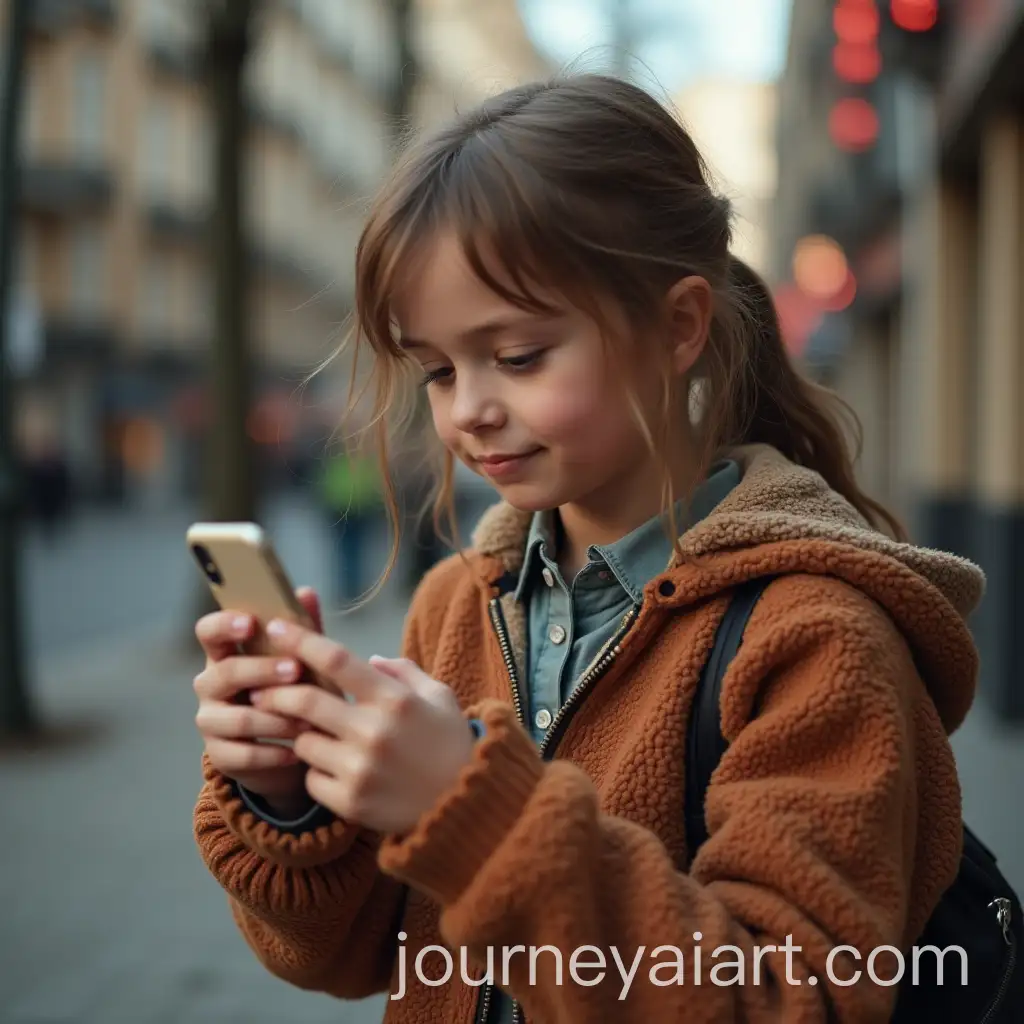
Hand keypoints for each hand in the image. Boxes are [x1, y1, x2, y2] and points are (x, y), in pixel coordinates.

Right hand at [192, 588, 322, 816]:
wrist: (291, 749)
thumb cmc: (294, 692)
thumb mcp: (302, 661)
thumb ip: (302, 630)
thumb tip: (306, 591)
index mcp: (226, 654)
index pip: (208, 632)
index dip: (223, 625)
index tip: (250, 623)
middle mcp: (211, 685)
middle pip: (225, 672)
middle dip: (262, 670)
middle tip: (296, 670)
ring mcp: (211, 721)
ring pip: (238, 718)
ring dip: (275, 718)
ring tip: (307, 720)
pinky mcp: (220, 755)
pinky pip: (243, 754)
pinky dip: (273, 753)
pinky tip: (296, 752)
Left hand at [253, 618, 474, 834]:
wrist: (466, 806)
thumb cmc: (451, 744)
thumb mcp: (440, 696)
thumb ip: (404, 672)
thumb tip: (369, 660)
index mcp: (395, 699)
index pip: (336, 660)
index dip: (301, 641)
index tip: (276, 628)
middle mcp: (374, 732)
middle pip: (304, 702)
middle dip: (275, 692)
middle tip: (261, 689)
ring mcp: (360, 769)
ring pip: (303, 743)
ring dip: (301, 735)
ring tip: (312, 736)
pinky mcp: (350, 802)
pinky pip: (312, 779)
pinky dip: (316, 771)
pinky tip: (334, 770)